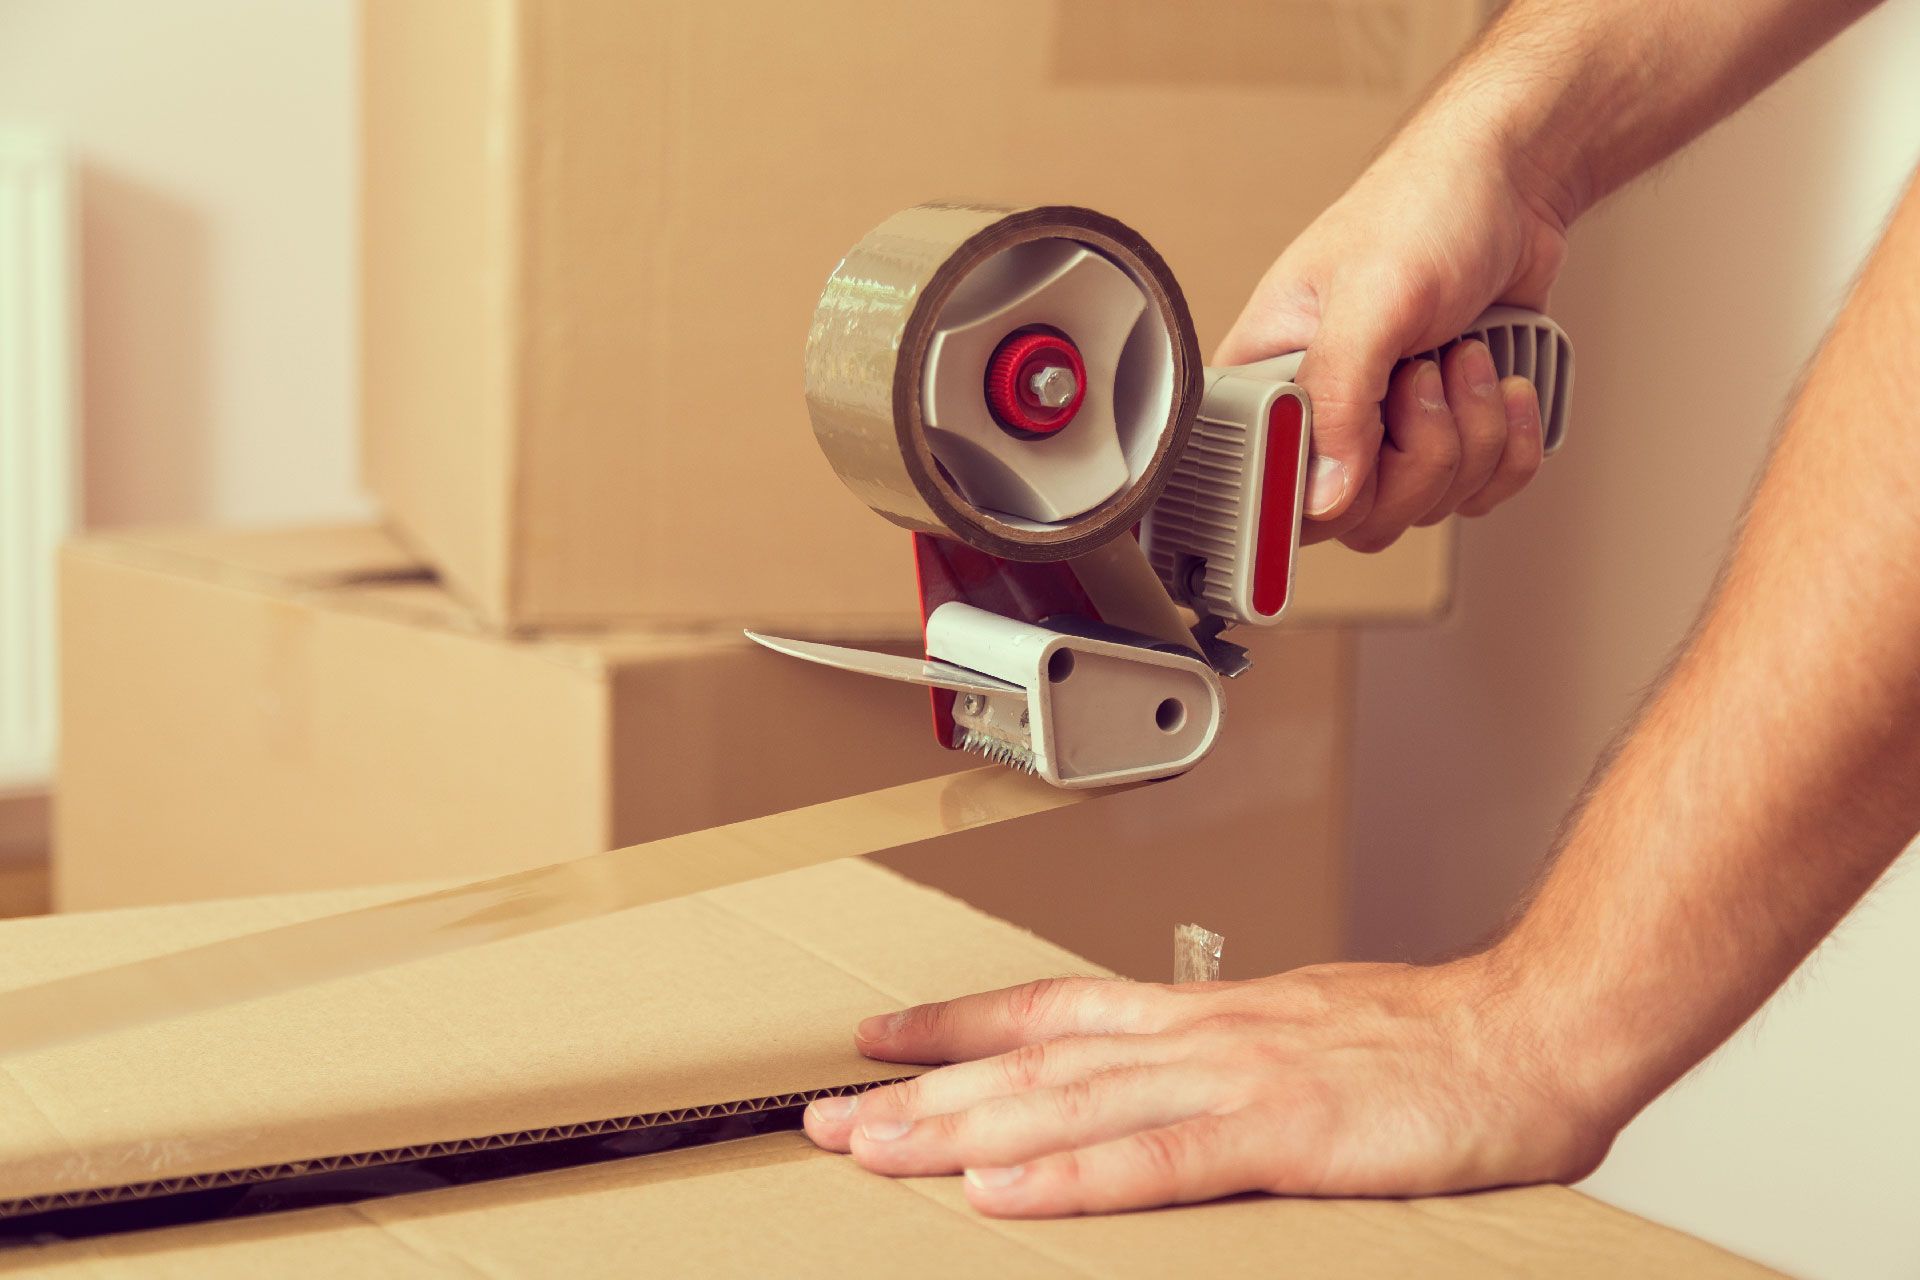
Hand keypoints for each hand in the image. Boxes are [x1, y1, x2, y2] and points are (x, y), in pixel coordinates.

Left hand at [803, 959, 1612, 1217]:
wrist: (1534, 1031)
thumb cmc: (1430, 1043)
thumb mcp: (1300, 1034)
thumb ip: (1220, 1059)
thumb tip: (1157, 1087)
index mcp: (1201, 1015)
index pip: (1050, 1010)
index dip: (957, 1025)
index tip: (880, 1038)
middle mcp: (1198, 1036)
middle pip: (1031, 1063)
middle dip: (921, 1093)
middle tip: (827, 1116)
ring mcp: (1235, 1080)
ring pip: (1068, 1105)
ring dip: (961, 1131)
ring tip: (872, 1151)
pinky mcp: (1284, 1136)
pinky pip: (1158, 1164)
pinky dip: (1072, 1178)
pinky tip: (1005, 1194)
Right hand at [1214, 126, 1572, 551]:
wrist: (1513, 184)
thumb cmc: (1423, 209)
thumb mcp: (1371, 298)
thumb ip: (1337, 397)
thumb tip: (1323, 496)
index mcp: (1264, 379)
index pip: (1267, 487)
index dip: (1323, 486)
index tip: (1371, 442)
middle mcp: (1317, 417)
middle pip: (1357, 517)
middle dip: (1421, 451)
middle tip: (1425, 372)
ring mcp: (1385, 434)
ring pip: (1424, 508)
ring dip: (1473, 434)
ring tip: (1465, 355)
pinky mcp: (1446, 437)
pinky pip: (1478, 495)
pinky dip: (1509, 444)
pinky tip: (1504, 381)